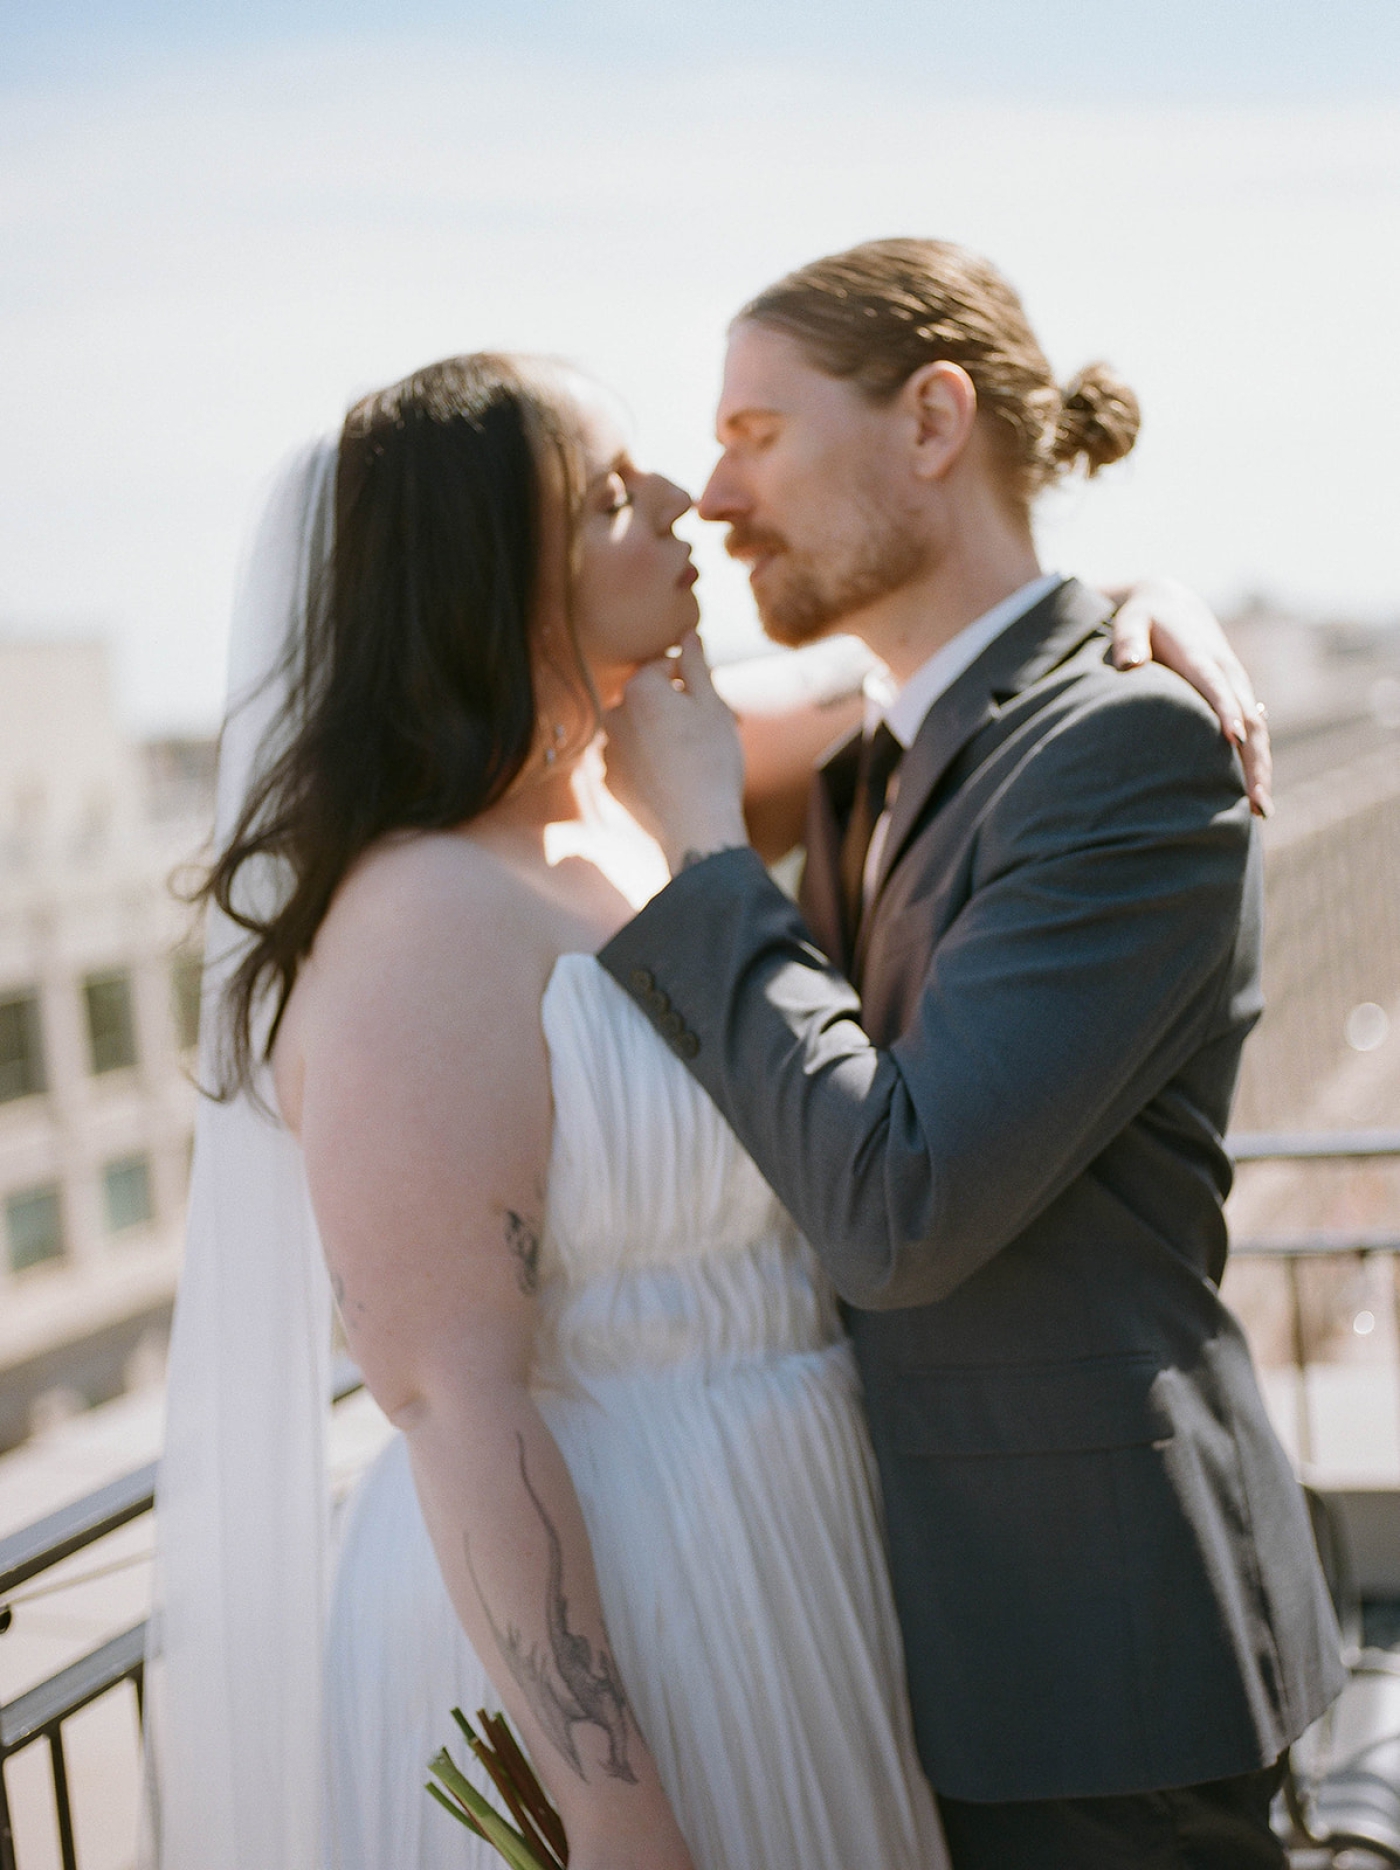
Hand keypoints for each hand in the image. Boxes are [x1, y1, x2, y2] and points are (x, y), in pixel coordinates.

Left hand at [603, 632, 748, 874]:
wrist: (695, 826)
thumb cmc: (711, 761)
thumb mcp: (713, 705)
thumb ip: (696, 664)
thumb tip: (688, 633)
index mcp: (639, 689)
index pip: (664, 667)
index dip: (690, 681)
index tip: (710, 703)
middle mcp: (614, 715)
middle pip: (648, 699)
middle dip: (673, 708)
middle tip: (706, 733)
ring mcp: (608, 752)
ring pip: (638, 731)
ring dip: (660, 735)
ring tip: (692, 760)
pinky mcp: (610, 783)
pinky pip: (631, 761)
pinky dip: (649, 764)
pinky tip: (674, 780)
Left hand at [1108, 578, 1271, 817]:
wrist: (1170, 602)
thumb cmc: (1143, 618)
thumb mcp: (1130, 620)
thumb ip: (1128, 640)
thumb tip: (1129, 665)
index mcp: (1200, 657)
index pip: (1217, 687)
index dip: (1227, 712)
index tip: (1234, 741)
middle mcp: (1227, 672)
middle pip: (1251, 719)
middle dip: (1255, 760)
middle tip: (1256, 803)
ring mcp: (1237, 685)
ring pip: (1260, 730)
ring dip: (1262, 769)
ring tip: (1262, 812)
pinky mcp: (1238, 696)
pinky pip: (1255, 731)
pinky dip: (1257, 762)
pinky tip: (1254, 796)